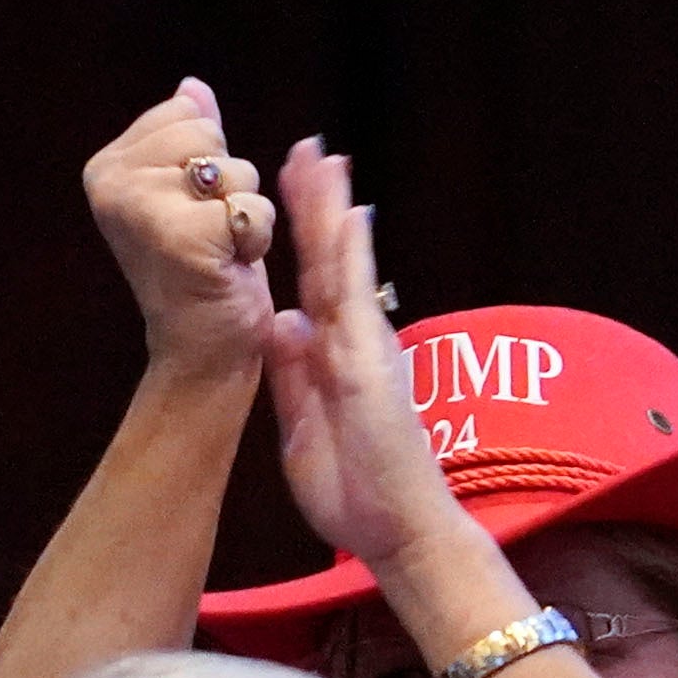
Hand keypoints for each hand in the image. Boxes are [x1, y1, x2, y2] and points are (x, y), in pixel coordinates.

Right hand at [87, 80, 280, 381]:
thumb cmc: (199, 270)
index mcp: (107, 168)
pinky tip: (229, 267)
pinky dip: (255, 238)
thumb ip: (188, 137)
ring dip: (243, 212)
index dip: (207, 159)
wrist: (199, 349)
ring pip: (234, 170)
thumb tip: (192, 87)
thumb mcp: (192, 193)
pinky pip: (250, 206)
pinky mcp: (182, 238)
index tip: (189, 209)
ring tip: (217, 251)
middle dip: (227, 183)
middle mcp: (113, 185)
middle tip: (206, 232)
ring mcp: (142, 210)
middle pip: (209, 134)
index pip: (186, 112)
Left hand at [257, 141, 476, 590]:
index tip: (288, 192)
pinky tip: (349, 216)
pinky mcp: (369, 363)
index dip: (303, 237)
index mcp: (335, 356)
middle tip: (308, 149)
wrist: (396, 528)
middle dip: (318, 205)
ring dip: (334, 212)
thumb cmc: (355, 488)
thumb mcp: (305, 424)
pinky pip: (358, 300)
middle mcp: (356, 340)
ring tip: (324, 158)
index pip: (316, 283)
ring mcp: (366, 346)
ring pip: (346, 266)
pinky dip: (353, 257)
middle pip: (333, 260)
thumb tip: (281, 323)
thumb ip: (294, 374)